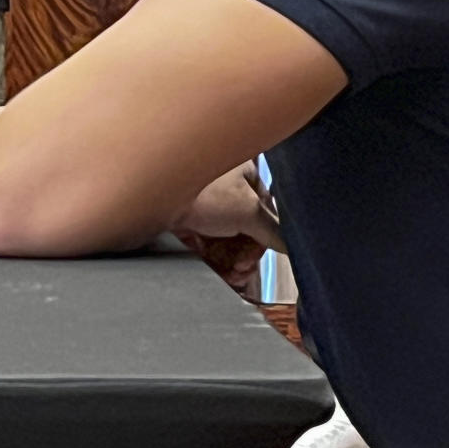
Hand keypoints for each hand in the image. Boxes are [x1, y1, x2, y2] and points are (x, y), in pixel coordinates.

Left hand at [173, 161, 284, 290]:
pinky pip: (204, 243)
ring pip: (224, 239)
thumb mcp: (248, 210)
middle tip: (242, 269)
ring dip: (231, 261)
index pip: (265, 210)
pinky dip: (212, 259)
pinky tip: (217, 271)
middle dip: (246, 255)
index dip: (264, 238)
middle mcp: (222, 186)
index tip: (259, 257)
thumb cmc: (198, 186)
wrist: (154, 195)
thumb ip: (275, 230)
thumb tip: (294, 246)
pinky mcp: (183, 218)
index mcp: (243, 173)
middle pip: (244, 229)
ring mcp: (202, 202)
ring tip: (231, 274)